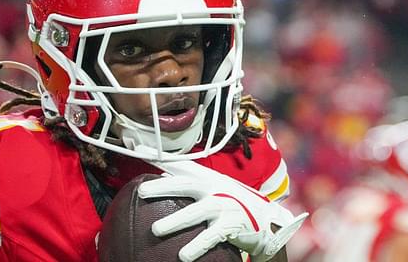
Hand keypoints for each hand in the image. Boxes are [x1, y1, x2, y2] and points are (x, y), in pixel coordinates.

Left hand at [137, 149, 307, 261]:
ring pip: (196, 212)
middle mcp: (215, 189)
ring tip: (156, 230)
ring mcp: (224, 206)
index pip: (183, 169)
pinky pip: (211, 236)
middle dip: (163, 187)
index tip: (141, 155)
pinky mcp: (232, 224)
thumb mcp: (215, 194)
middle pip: (185, 185)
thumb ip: (192, 193)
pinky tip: (183, 256)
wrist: (267, 222)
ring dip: (175, 221)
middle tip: (142, 192)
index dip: (163, 163)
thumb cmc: (234, 209)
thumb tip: (159, 193)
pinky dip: (196, 245)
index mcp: (208, 180)